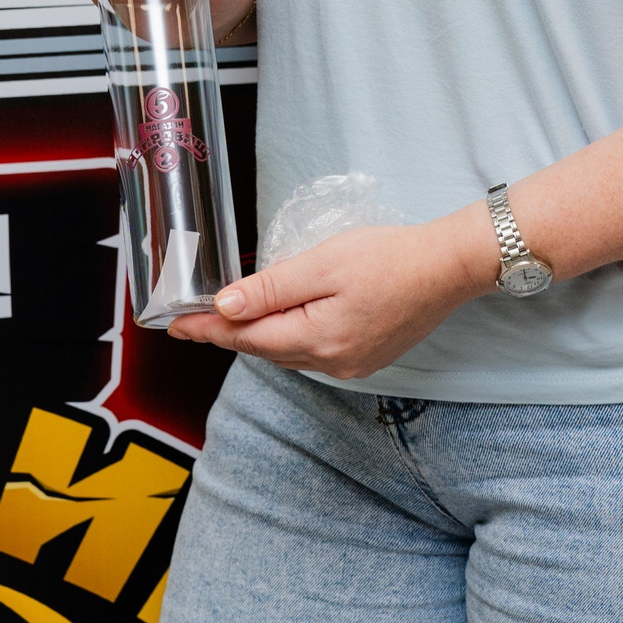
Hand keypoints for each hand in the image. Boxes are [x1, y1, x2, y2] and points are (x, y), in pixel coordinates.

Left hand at [170, 212, 498, 378]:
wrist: (449, 267)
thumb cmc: (390, 257)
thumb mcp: (322, 263)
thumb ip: (271, 288)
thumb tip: (224, 307)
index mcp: (317, 339)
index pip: (246, 338)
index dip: (206, 330)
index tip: (174, 325)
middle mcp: (331, 362)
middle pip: (264, 349)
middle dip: (227, 334)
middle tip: (191, 320)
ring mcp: (350, 365)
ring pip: (287, 354)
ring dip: (256, 337)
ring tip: (227, 321)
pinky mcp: (364, 358)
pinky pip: (311, 353)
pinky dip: (287, 339)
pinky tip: (279, 324)